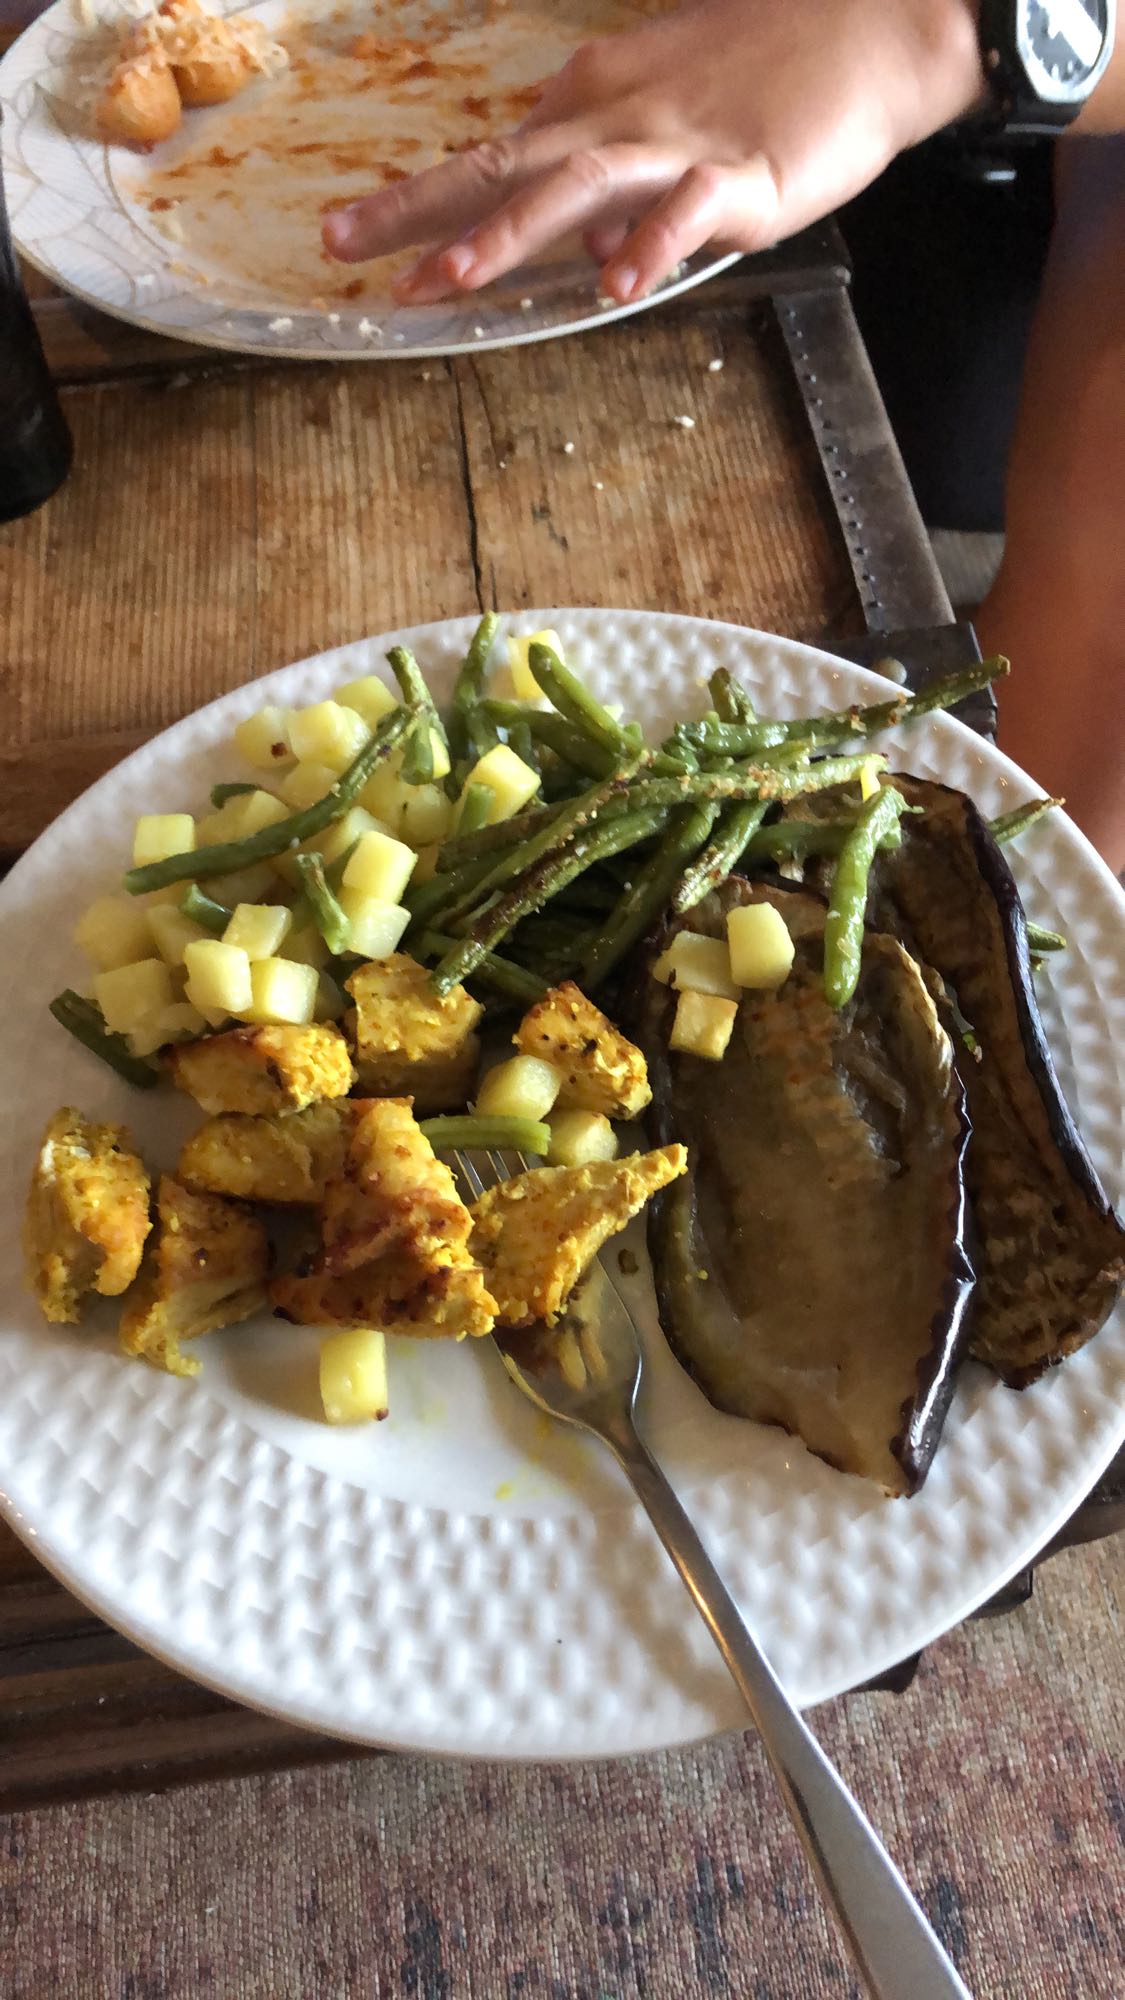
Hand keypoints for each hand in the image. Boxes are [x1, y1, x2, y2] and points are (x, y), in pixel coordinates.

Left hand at [322, 0, 984, 303]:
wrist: (871, 29)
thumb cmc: (769, 70)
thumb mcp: (668, 114)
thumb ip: (616, 181)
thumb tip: (582, 245)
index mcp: (594, 102)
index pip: (491, 156)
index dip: (417, 198)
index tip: (350, 236)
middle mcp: (619, 118)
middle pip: (502, 164)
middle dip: (418, 210)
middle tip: (346, 248)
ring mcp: (677, 145)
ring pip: (575, 185)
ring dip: (510, 232)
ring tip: (453, 276)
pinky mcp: (741, 174)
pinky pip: (687, 211)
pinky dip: (650, 246)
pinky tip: (616, 286)